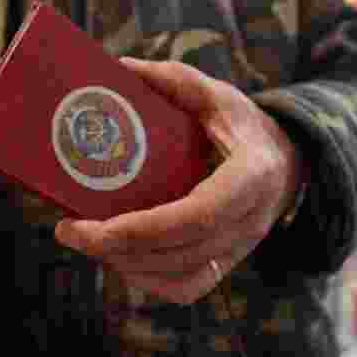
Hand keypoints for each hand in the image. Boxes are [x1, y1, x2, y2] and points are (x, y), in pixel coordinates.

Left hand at [54, 59, 303, 304]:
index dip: (145, 226)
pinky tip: (116, 258)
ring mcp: (240, 249)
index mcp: (251, 176)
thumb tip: (117, 69)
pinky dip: (147, 280)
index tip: (95, 224)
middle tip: (69, 231)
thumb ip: (172, 80)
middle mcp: (249, 221)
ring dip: (126, 265)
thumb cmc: (244, 124)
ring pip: (180, 277)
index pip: (199, 215)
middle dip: (118, 248)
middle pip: (180, 251)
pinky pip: (187, 288)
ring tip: (85, 241)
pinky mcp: (227, 264)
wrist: (286, 161)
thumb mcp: (216, 94)